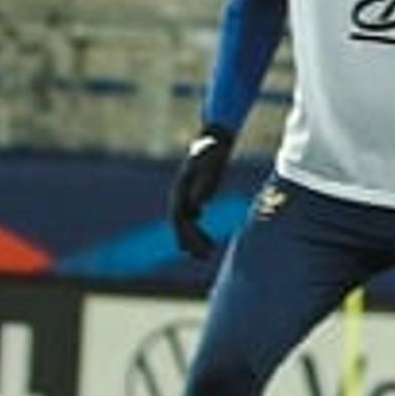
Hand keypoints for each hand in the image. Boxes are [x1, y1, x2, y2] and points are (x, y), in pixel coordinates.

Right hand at [168, 127, 232, 260]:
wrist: (215, 138)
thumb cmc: (214, 151)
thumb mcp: (212, 166)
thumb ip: (205, 184)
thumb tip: (198, 205)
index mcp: (181, 189)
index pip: (179, 219)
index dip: (189, 237)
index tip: (202, 251)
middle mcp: (180, 192)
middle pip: (180, 223)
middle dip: (191, 242)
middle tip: (206, 257)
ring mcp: (185, 192)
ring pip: (185, 221)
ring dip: (194, 237)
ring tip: (209, 251)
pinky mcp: (192, 192)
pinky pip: (190, 214)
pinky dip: (196, 227)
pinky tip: (206, 236)